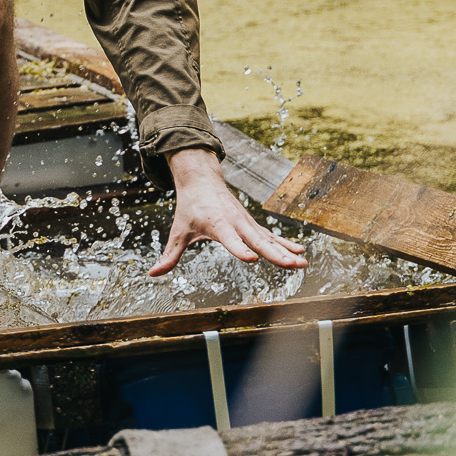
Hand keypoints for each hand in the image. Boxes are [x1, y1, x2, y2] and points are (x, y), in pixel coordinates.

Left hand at [149, 148, 307, 275]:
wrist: (202, 181)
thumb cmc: (190, 208)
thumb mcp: (178, 231)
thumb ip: (170, 254)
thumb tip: (153, 273)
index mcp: (218, 224)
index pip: (230, 239)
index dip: (240, 249)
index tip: (252, 259)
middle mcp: (237, 222)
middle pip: (258, 240)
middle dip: (275, 254)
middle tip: (291, 265)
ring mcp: (247, 223)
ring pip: (269, 238)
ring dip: (286, 251)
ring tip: (302, 264)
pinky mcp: (252, 224)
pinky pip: (271, 236)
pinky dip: (285, 244)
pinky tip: (300, 255)